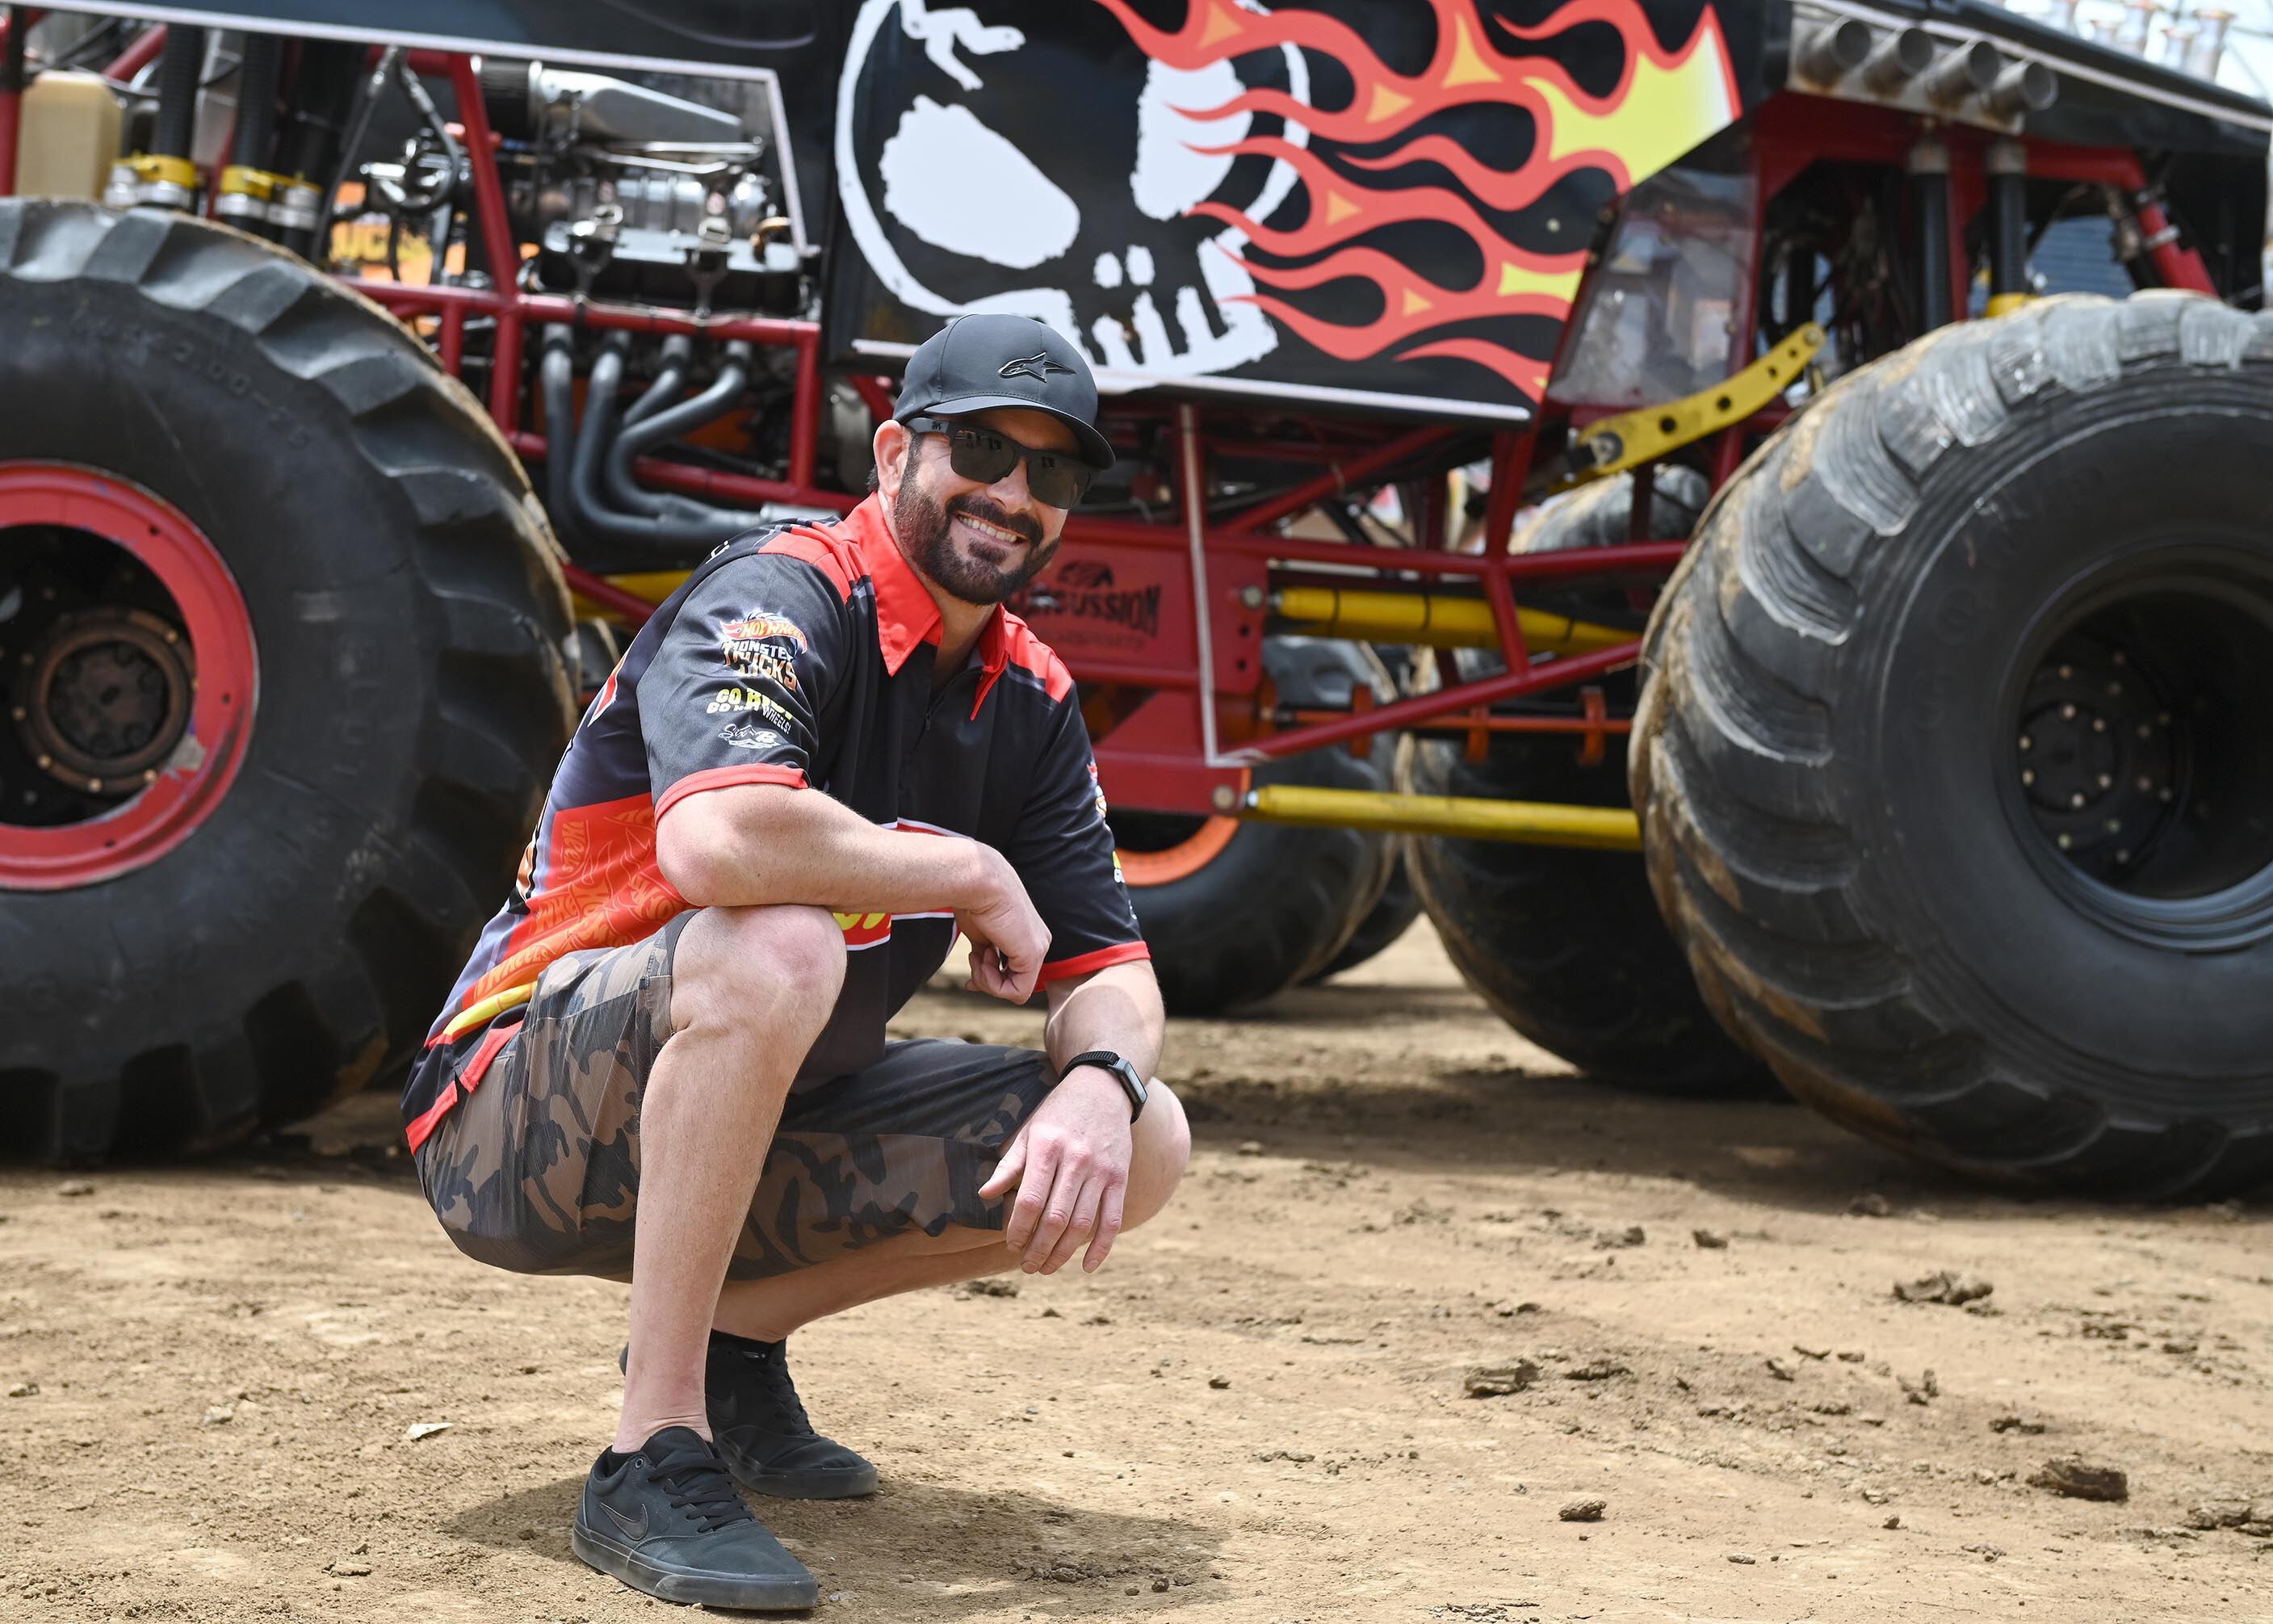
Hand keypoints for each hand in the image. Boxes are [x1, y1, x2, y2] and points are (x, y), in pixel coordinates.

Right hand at [957, 845, 1048, 1003]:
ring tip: (978, 955)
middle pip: (1015, 983)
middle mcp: (1038, 942)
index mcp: (1028, 935)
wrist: (977, 882)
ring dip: (988, 980)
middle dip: (988, 981)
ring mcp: (1038, 949)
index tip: (971, 976)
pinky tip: (984, 957)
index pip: (1015, 971)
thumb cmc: (974, 900)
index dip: (990, 978)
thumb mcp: (980, 935)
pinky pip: (1017, 991)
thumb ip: (984, 956)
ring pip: (1017, 991)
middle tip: (974, 960)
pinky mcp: (1032, 955)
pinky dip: (993, 983)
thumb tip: (974, 981)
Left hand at [977, 1068, 1131, 1273]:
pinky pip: (1113, 1220)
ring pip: (1082, 1224)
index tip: (1011, 1245)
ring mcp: (1101, 1171)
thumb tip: (985, 1195)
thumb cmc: (1058, 1112)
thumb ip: (1009, 1165)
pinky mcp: (1120, 1178)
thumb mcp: (1029, 1130)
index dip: (1018, 1229)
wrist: (1103, 1089)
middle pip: (1055, 1218)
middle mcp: (1076, 1160)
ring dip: (1063, 1253)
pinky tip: (1087, 1267)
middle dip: (1038, 1248)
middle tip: (1027, 1266)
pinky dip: (1101, 1247)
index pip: (1030, 1200)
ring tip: (1047, 1267)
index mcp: (1047, 1147)